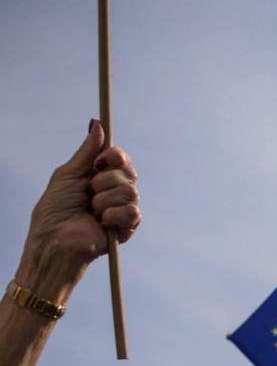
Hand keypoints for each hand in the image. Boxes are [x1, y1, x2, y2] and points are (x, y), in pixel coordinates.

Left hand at [16, 121, 139, 296]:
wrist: (54, 241)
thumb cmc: (54, 211)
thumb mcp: (68, 174)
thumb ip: (86, 152)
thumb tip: (97, 124)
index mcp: (99, 177)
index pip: (121, 159)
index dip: (115, 156)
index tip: (100, 162)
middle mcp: (113, 191)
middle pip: (128, 173)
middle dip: (105, 180)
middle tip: (89, 192)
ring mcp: (122, 209)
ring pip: (130, 191)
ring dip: (105, 200)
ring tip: (92, 211)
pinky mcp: (127, 227)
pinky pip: (133, 212)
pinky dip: (113, 215)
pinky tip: (101, 223)